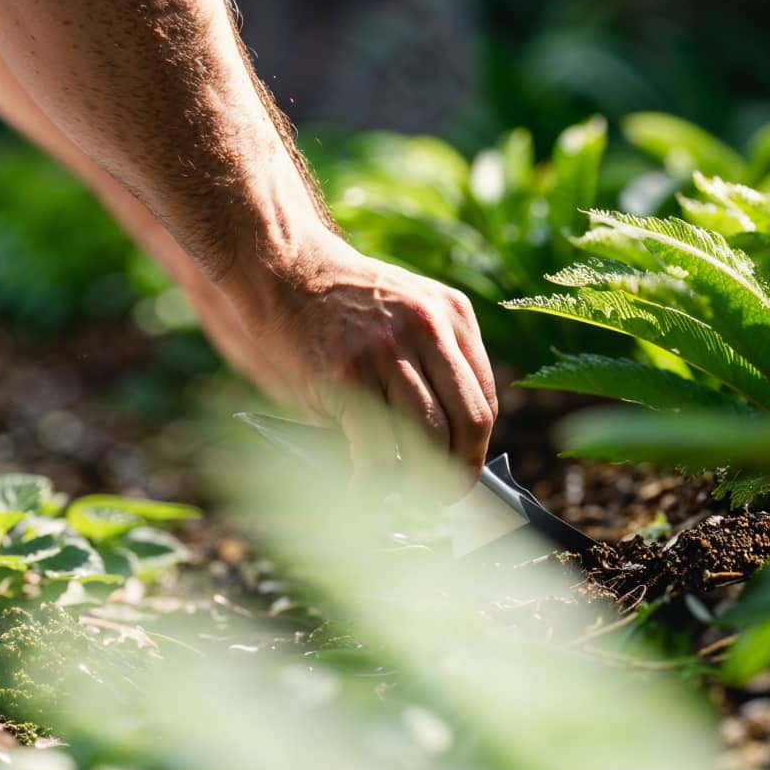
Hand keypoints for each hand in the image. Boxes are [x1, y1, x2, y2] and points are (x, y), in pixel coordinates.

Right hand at [228, 234, 498, 480]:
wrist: (285, 270)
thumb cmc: (343, 302)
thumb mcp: (408, 307)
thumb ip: (434, 357)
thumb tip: (448, 438)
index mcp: (452, 314)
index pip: (484, 398)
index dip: (475, 446)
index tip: (461, 470)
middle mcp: (429, 329)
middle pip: (469, 422)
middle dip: (460, 472)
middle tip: (443, 497)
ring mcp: (389, 351)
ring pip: (429, 439)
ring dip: (422, 483)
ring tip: (406, 499)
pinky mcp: (348, 375)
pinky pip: (378, 448)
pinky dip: (376, 480)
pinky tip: (366, 485)